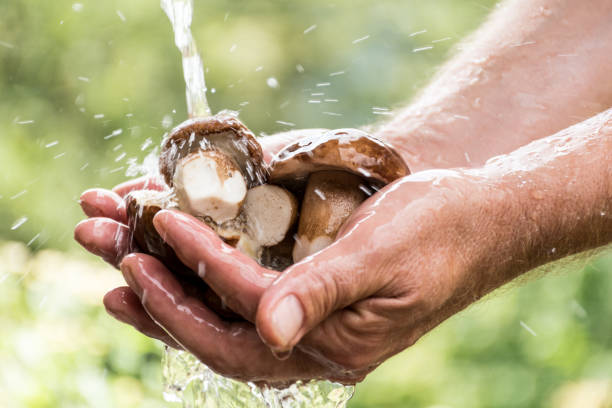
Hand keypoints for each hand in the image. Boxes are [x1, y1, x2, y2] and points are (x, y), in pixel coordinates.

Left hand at [113, 169, 507, 383]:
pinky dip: (208, 288)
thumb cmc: (442, 231)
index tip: (160, 228)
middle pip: (223, 336)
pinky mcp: (315, 303)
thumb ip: (324, 294)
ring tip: (124, 278)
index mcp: (339, 343)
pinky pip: (247, 304)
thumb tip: (269, 332)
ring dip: (175, 300)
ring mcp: (315, 327)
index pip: (249, 312)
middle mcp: (319, 345)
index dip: (201, 271)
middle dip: (164, 303)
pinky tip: (180, 269)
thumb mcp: (383, 258)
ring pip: (228, 324)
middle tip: (116, 268)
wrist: (481, 222)